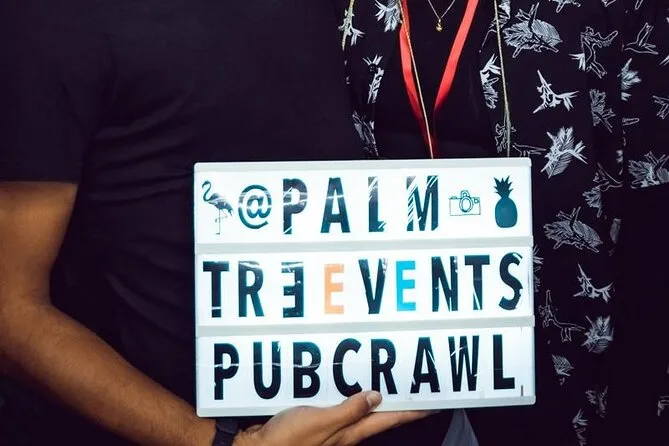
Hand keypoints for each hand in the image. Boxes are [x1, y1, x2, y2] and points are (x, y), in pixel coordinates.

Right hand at [233, 391, 435, 445]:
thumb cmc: (286, 440)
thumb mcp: (319, 422)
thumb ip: (349, 410)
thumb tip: (377, 397)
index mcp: (350, 433)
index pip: (389, 419)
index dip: (411, 410)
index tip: (433, 402)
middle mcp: (345, 432)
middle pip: (379, 415)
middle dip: (397, 401)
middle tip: (414, 383)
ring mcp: (331, 429)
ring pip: (360, 409)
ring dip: (375, 396)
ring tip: (389, 379)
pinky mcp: (316, 422)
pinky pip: (340, 406)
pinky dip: (349, 395)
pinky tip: (347, 383)